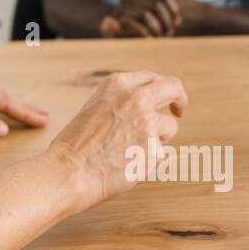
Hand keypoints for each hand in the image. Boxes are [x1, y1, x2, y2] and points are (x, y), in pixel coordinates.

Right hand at [48, 70, 186, 208]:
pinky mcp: (155, 150)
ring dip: (157, 138)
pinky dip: (149, 160)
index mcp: (117, 84)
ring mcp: (148, 123)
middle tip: (178, 111)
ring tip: (130, 151)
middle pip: (173, 88)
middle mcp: (136, 98)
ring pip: (169, 127)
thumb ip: (120, 102)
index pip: (151, 78)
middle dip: (179, 99)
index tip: (164, 99)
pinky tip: (127, 165)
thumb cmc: (74, 145)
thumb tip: (146, 106)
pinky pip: (161, 154)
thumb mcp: (94, 107)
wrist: (69, 172)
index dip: (161, 89)